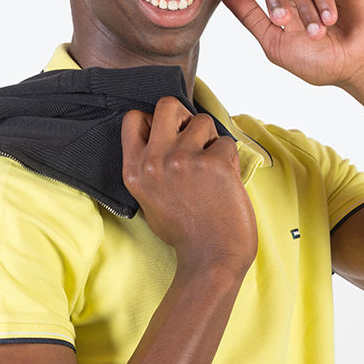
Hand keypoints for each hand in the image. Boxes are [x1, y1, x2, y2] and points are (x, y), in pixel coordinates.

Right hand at [121, 97, 257, 277]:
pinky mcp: (213, 164)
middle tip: (194, 140)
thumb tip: (162, 135)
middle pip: (168, 105)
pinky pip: (226, 142)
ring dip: (212, 140)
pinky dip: (230, 160)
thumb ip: (149, 166)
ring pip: (203, 121)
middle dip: (185, 117)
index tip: (169, 135)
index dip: (155, 121)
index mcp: (134, 170)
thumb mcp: (148, 200)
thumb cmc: (185, 232)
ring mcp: (184, 160)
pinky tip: (225, 183)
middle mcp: (155, 161)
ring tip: (212, 169)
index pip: (134, 119)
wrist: (211, 258)